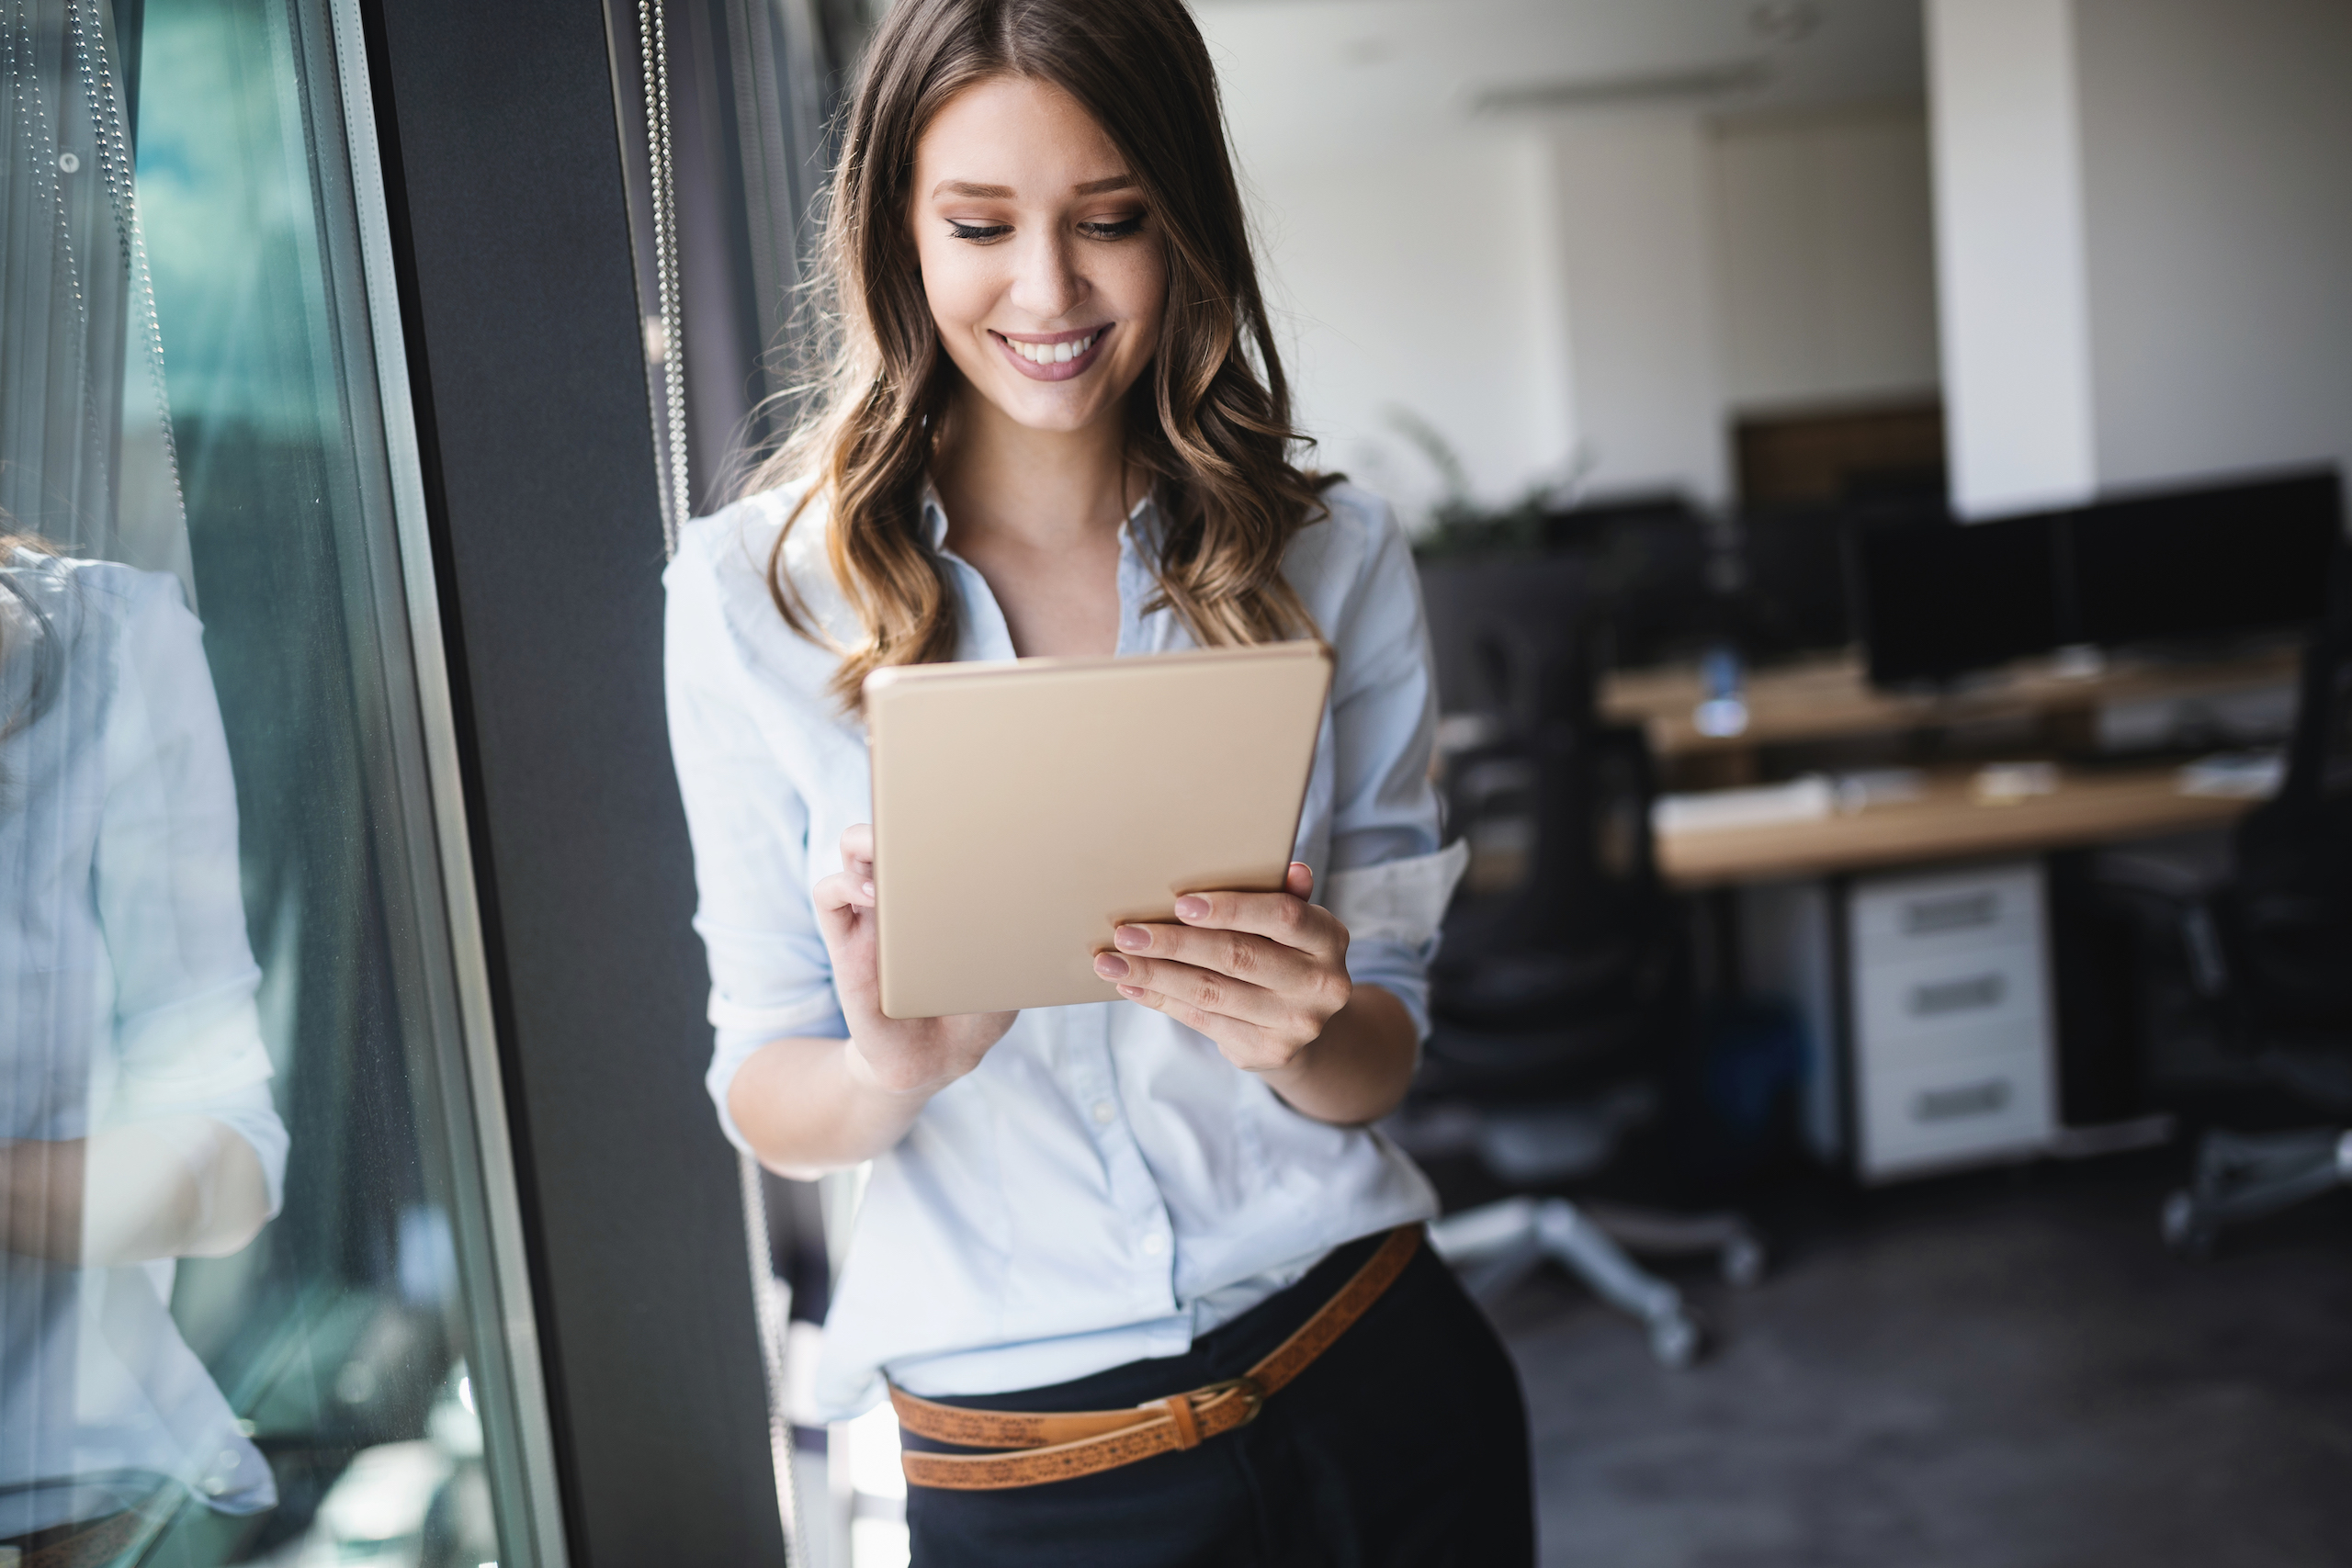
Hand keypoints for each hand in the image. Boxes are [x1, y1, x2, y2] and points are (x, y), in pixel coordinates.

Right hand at [813, 824, 1015, 1095]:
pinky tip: (873, 898)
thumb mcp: (1008, 966)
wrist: (938, 1060)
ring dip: (865, 843)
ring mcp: (872, 916)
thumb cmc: (977, 1007)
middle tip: (919, 817)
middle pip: (887, 829)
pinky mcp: (846, 944)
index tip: (962, 802)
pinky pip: (828, 897)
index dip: (938, 808)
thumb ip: (1016, 935)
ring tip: (890, 852)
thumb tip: (1038, 900)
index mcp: (943, 890)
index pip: (931, 833)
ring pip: (851, 855)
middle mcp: (904, 896)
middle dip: (897, 812)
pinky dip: (843, 886)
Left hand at [1093, 863, 1350, 1074]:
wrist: (1304, 1021)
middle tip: (1126, 932)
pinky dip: (1161, 1000)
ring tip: (1112, 960)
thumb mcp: (1294, 923)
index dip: (1232, 908)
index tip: (1180, 902)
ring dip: (1155, 974)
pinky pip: (1203, 1020)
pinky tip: (1131, 983)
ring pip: (1212, 993)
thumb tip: (1290, 867)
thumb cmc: (1285, 952)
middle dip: (1175, 944)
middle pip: (1238, 957)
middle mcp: (1322, 985)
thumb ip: (1286, 896)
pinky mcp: (1268, 1052)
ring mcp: (1297, 1024)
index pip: (1283, 917)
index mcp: (1329, 939)